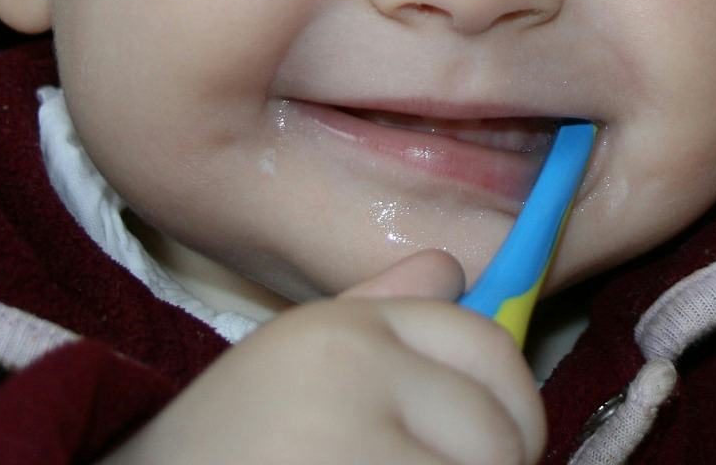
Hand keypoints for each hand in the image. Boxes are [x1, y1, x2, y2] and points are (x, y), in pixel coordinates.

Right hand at [105, 249, 545, 464]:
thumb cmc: (214, 454)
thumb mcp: (285, 376)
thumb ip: (372, 318)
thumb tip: (450, 269)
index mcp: (337, 330)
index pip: (484, 343)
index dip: (496, 403)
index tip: (466, 444)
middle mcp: (353, 365)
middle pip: (501, 416)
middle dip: (488, 459)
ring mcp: (360, 439)